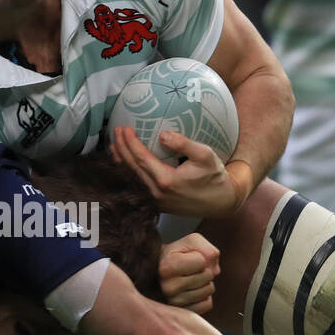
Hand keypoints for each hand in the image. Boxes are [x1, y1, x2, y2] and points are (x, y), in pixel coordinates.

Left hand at [110, 125, 242, 218]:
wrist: (220, 203)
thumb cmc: (214, 177)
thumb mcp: (205, 156)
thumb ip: (184, 144)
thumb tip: (162, 135)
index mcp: (166, 180)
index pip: (141, 159)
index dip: (130, 143)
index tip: (125, 128)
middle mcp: (156, 193)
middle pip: (132, 168)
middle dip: (121, 148)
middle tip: (116, 131)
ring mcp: (155, 201)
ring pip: (132, 179)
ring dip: (121, 161)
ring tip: (114, 145)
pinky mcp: (156, 205)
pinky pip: (137, 186)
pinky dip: (129, 173)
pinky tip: (124, 163)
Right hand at [159, 233, 219, 313]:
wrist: (162, 270)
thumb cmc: (178, 254)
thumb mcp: (191, 242)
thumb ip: (207, 249)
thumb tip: (215, 271)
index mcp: (166, 267)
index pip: (201, 261)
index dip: (200, 257)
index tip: (187, 258)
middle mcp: (167, 287)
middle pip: (207, 276)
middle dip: (205, 270)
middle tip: (190, 270)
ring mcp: (173, 303)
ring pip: (208, 291)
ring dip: (205, 283)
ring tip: (191, 280)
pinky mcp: (182, 313)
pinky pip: (207, 304)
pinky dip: (204, 297)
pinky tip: (192, 291)